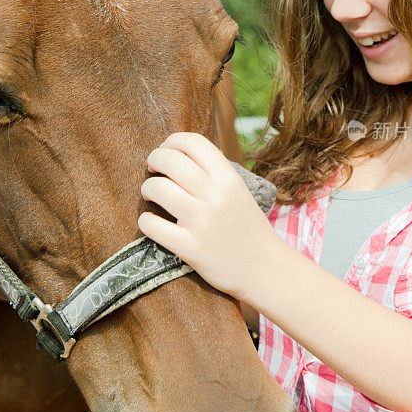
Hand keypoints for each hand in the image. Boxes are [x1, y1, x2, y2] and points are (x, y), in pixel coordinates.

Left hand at [138, 132, 284, 301]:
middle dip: (154, 159)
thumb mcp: (240, 192)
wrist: (266, 270)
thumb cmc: (249, 230)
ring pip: (157, 188)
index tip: (166, 149)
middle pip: (171, 160)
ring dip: (148, 188)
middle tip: (152, 168)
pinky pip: (152, 225)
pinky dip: (145, 221)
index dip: (172, 141)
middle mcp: (215, 195)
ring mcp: (202, 222)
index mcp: (229, 178)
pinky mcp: (190, 248)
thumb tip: (183, 154)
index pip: (193, 142)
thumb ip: (216, 174)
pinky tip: (151, 222)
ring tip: (151, 194)